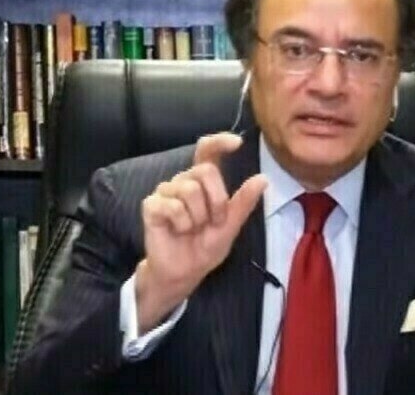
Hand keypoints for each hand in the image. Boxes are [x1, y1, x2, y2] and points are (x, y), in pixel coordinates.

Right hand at [135, 132, 266, 331]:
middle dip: (216, 201)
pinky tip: (178, 231)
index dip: (219, 141)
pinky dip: (182, 224)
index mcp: (202, 182)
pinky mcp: (151, 206)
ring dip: (199, 217)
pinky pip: (173, 206)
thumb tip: (263, 178)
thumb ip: (244, 202)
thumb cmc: (205, 247)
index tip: (237, 142)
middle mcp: (183, 181)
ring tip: (193, 229)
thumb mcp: (231, 226)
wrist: (184, 272)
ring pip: (189, 190)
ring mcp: (165, 192)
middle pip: (204, 171)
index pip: (207, 151)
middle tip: (213, 222)